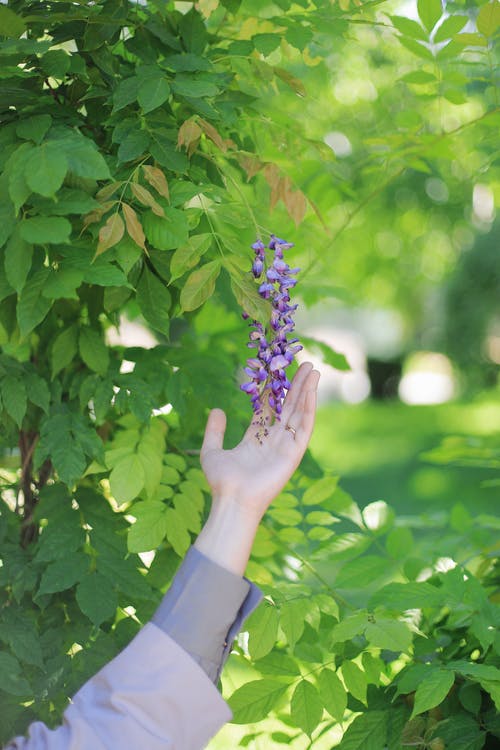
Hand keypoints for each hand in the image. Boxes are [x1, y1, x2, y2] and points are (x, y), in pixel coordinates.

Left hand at [200, 362, 319, 522]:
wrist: (232, 499)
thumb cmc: (221, 481)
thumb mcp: (211, 451)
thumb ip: (214, 431)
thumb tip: (218, 410)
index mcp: (256, 439)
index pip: (269, 408)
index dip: (275, 389)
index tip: (279, 369)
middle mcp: (274, 440)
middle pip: (288, 406)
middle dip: (297, 385)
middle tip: (305, 363)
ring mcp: (286, 446)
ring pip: (299, 412)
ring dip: (307, 391)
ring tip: (313, 370)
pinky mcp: (294, 452)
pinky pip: (305, 426)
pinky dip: (309, 408)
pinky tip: (312, 391)